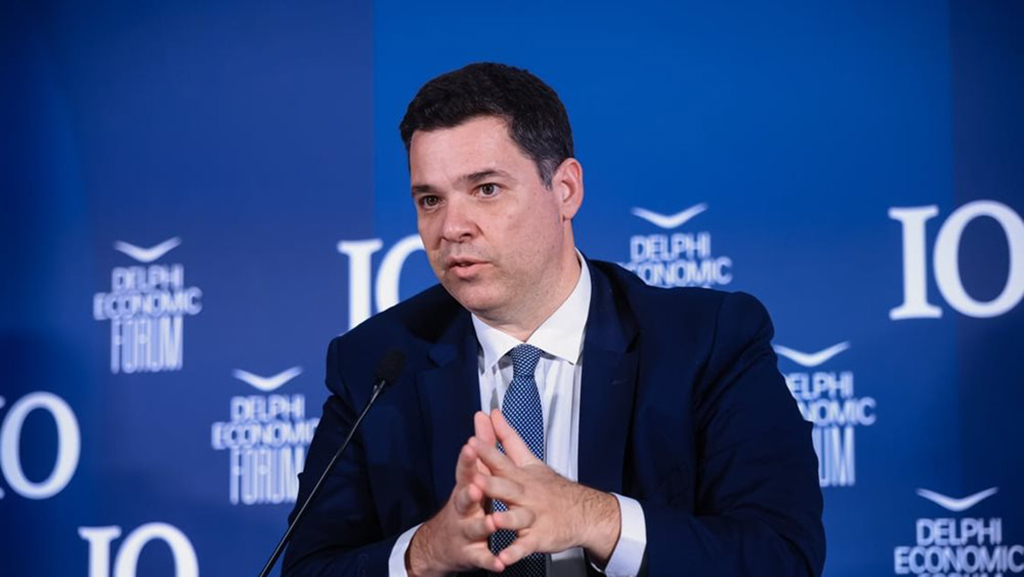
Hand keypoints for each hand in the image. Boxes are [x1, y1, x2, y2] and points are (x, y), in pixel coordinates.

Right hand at [407, 412, 503, 576]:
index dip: (467, 458)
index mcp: (466, 487)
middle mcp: (462, 508)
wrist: (442, 543)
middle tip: (477, 484)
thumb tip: (484, 415)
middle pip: (464, 497)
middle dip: (471, 490)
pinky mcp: (471, 553)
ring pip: (473, 527)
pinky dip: (491, 560)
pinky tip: (499, 563)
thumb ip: (482, 445)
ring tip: (492, 522)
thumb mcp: (472, 473)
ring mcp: (465, 531)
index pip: (465, 470)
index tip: (471, 445)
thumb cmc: (465, 503)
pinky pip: (482, 557)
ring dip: (482, 524)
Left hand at [468, 410, 621, 567]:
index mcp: (521, 476)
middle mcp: (526, 495)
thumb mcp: (529, 459)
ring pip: (519, 518)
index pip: (502, 461)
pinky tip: (503, 559)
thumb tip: (493, 415)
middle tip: (476, 480)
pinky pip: (525, 546)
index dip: (487, 452)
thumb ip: (507, 437)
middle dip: (491, 484)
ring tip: (494, 522)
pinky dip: (514, 553)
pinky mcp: (538, 537)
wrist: (583, 511)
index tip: (472, 442)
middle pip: (508, 488)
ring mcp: (533, 517)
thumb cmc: (551, 487)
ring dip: (506, 520)